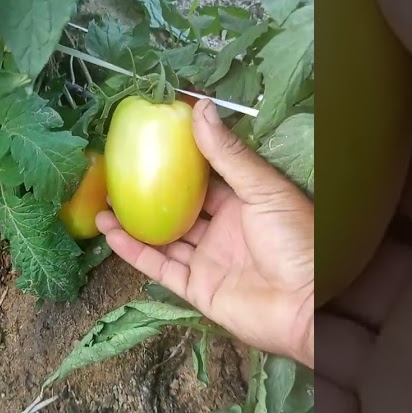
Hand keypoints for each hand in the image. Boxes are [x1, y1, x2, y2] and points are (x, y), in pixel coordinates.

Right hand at [96, 99, 314, 367]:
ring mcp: (209, 261)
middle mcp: (224, 230)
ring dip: (133, 223)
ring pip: (163, 238)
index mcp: (244, 202)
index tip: (148, 140)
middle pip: (179, 208)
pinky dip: (135, 252)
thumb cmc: (298, 241)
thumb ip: (228, 154)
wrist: (310, 305)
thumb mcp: (264, 188)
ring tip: (101, 203)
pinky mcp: (198, 289)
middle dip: (148, 193)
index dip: (179, 161)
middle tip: (116, 173)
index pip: (205, 177)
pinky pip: (160, 268)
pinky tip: (110, 234)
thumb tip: (200, 107)